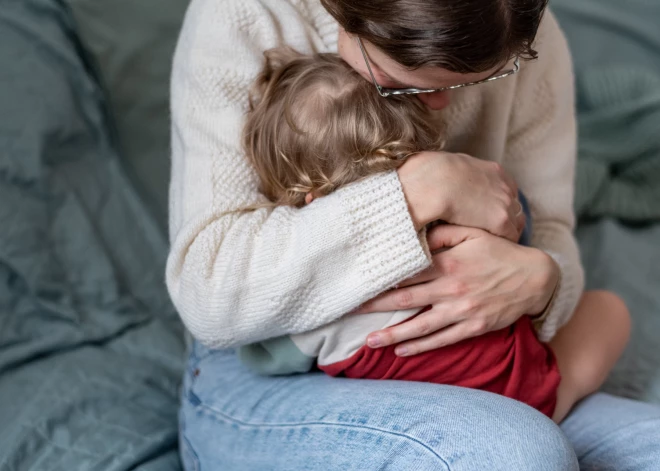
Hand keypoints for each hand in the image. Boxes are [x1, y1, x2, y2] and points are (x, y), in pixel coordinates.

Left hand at [354, 225, 559, 355]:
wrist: (535, 277)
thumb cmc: (499, 251)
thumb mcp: (473, 233)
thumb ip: (442, 233)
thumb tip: (416, 232)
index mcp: (447, 264)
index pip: (406, 272)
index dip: (381, 278)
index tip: (358, 281)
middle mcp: (450, 289)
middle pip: (405, 300)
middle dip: (375, 307)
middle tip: (350, 312)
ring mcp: (461, 311)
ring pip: (420, 325)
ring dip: (392, 334)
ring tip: (370, 341)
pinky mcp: (473, 327)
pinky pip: (442, 340)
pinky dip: (421, 346)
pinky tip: (402, 351)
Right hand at [397, 151, 524, 240]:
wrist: (432, 183)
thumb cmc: (430, 175)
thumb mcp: (447, 167)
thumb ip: (455, 176)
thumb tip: (441, 179)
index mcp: (493, 171)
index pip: (505, 192)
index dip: (497, 205)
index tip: (486, 216)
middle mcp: (504, 186)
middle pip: (514, 208)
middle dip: (504, 220)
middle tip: (491, 235)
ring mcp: (505, 203)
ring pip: (514, 224)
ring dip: (502, 234)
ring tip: (489, 246)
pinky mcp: (500, 221)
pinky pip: (509, 237)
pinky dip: (500, 244)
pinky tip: (487, 251)